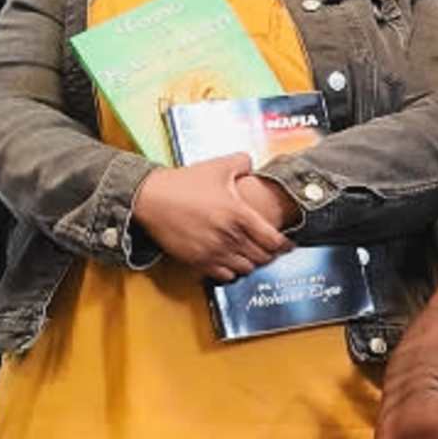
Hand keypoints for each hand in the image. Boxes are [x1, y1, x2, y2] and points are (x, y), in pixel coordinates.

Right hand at [134, 155, 293, 280]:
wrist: (150, 198)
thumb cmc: (183, 182)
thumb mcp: (217, 166)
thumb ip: (242, 162)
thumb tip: (253, 164)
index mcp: (238, 214)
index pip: (273, 240)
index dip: (284, 244)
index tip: (288, 244)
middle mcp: (228, 236)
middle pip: (262, 258)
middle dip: (269, 254)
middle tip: (269, 249)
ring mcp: (213, 251)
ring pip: (245, 269)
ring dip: (251, 263)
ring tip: (249, 254)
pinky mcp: (197, 262)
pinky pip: (225, 276)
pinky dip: (232, 271)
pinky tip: (230, 261)